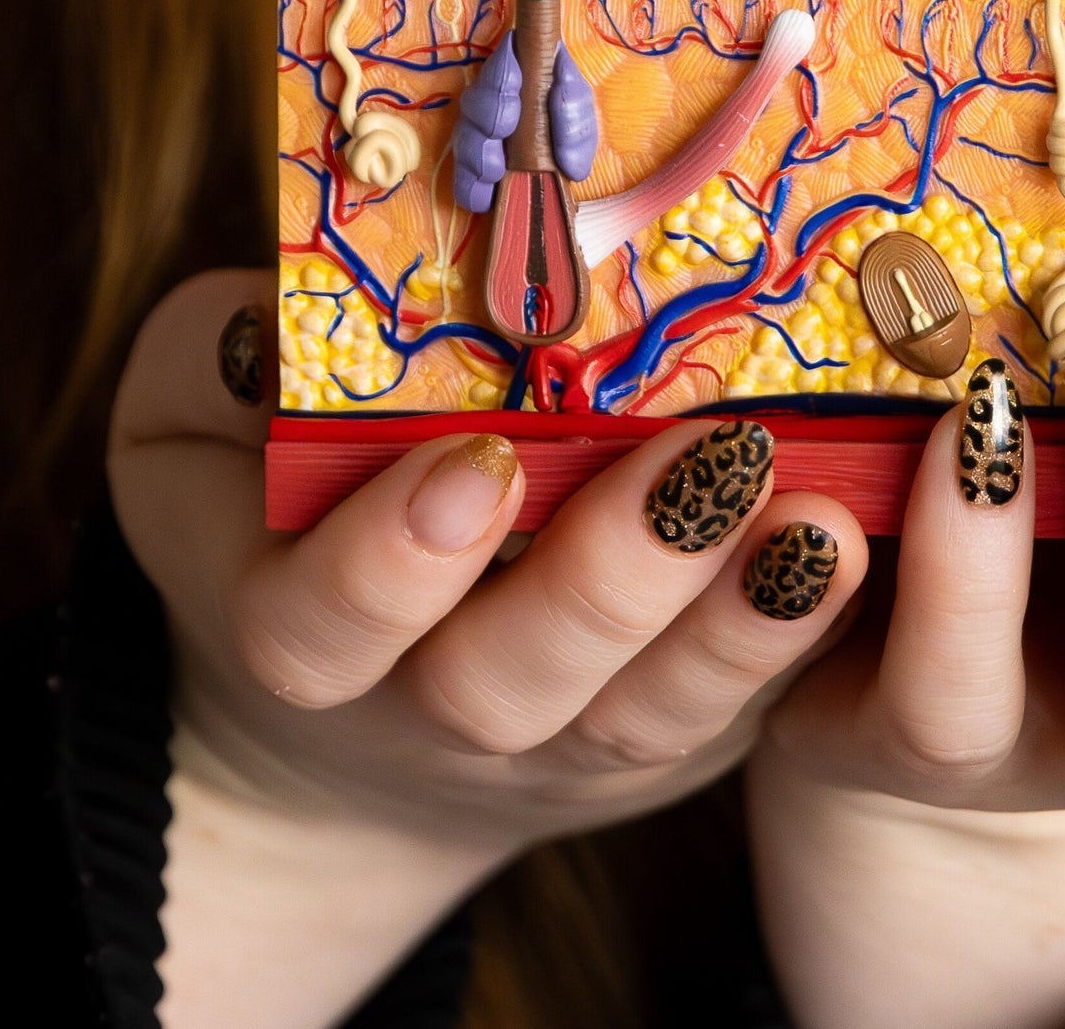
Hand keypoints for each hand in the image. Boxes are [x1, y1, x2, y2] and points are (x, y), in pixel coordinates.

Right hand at [108, 269, 876, 1028]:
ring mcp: (560, 744)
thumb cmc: (269, 500)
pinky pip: (743, 711)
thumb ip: (219, 365)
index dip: (393, 564)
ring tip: (824, 517)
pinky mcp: (670, 739)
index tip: (474, 464)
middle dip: (610, 581)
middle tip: (706, 463)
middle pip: (508, 688)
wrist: (350, 701)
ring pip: (649, 716)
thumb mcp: (194, 422)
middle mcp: (427, 716)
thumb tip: (277, 320)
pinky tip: (870, 540)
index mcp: (295, 636)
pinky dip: (809, 635)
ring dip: (743, 623)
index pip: (322, 632)